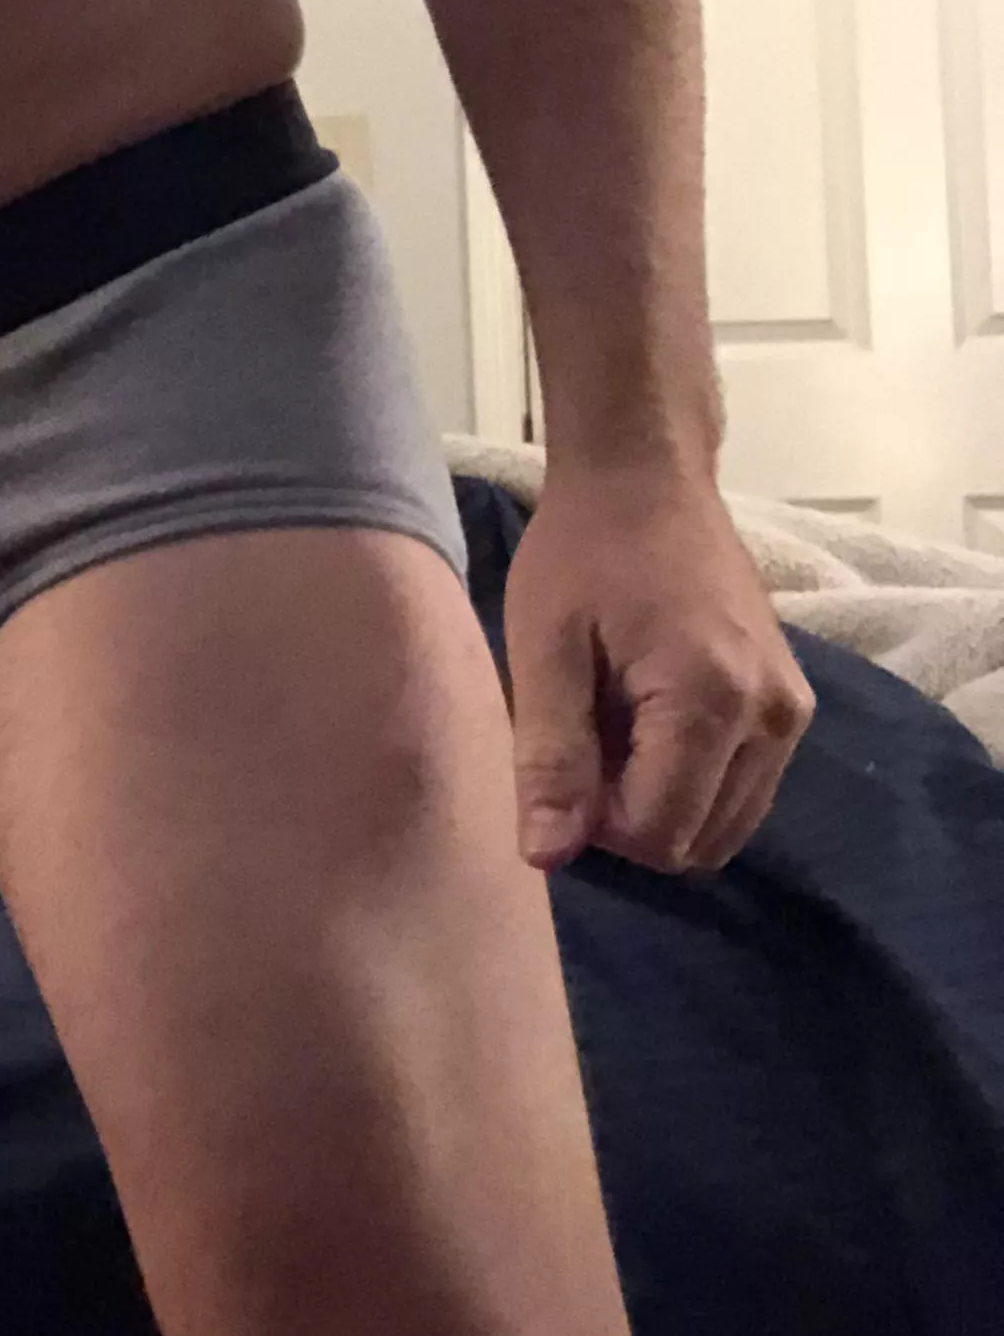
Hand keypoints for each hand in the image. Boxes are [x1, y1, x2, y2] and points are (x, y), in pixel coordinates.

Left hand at [503, 461, 816, 877]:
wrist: (647, 478)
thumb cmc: (582, 554)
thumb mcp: (544, 650)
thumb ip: (550, 756)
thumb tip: (547, 857)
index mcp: (711, 701)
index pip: (658, 835)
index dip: (596, 825)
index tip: (562, 764)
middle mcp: (773, 718)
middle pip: (697, 842)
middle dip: (631, 820)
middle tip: (586, 743)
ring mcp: (792, 713)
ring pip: (724, 825)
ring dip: (662, 803)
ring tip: (615, 727)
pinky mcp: (792, 705)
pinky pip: (742, 789)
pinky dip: (692, 782)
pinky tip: (648, 723)